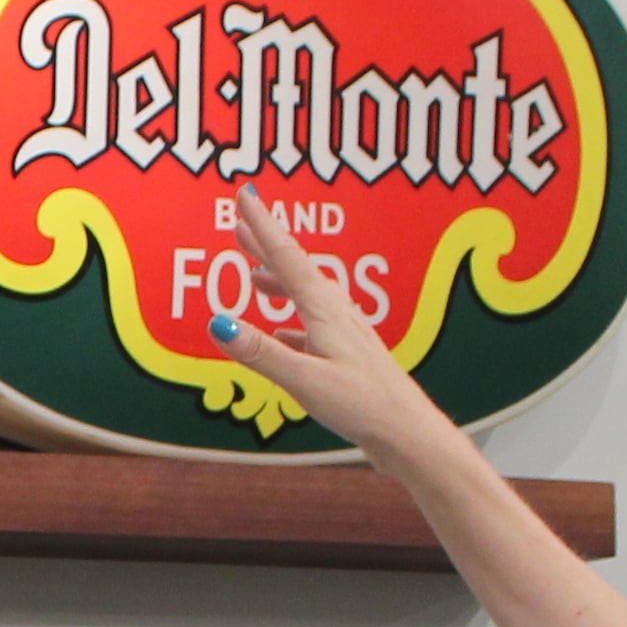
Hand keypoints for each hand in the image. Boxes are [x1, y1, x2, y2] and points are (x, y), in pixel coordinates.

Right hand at [213, 191, 465, 470]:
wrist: (407, 432)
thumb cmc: (362, 405)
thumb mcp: (304, 380)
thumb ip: (261, 352)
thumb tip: (219, 322)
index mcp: (324, 310)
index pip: (285, 257)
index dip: (261, 225)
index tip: (243, 194)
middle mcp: (336, 313)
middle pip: (294, 268)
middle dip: (266, 242)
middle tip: (241, 219)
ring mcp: (344, 333)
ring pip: (304, 295)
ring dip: (277, 280)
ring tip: (255, 274)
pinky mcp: (348, 356)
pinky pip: (311, 326)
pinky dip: (290, 320)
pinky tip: (283, 333)